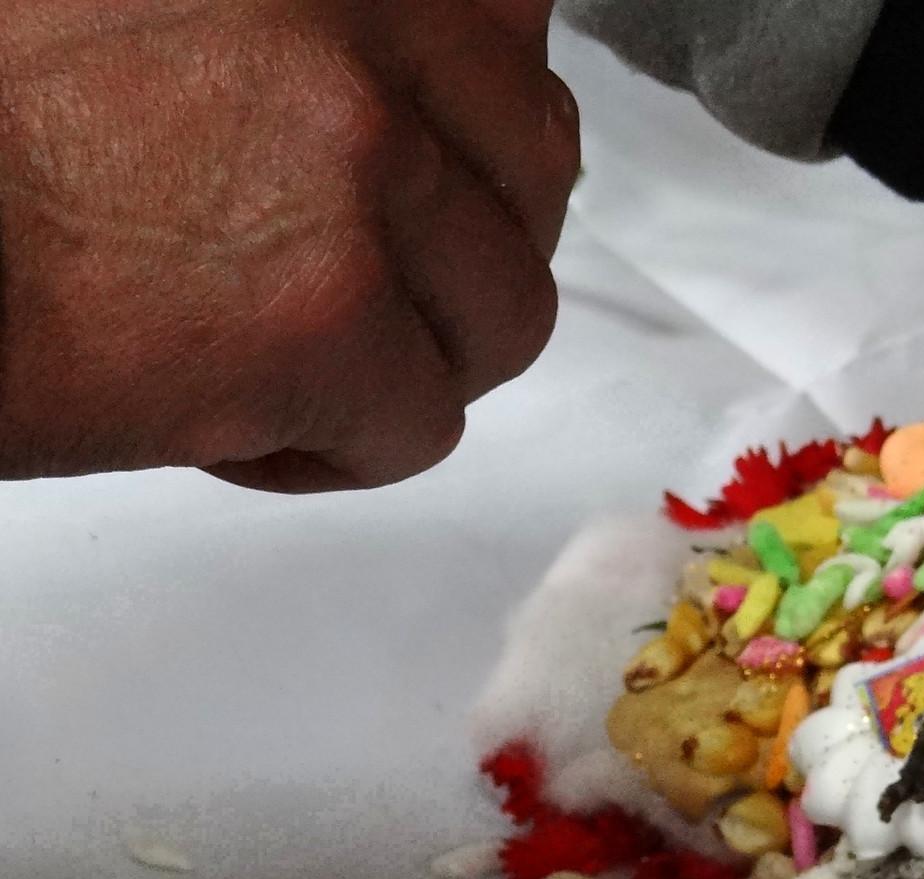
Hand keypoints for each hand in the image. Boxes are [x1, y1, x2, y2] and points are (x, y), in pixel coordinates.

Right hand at [0, 0, 578, 489]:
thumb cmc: (4, 126)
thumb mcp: (186, 13)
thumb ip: (329, 29)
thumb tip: (467, 62)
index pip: (509, 39)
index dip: (480, 130)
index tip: (431, 171)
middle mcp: (366, 35)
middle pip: (532, 181)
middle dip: (457, 255)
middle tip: (348, 284)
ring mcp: (360, 179)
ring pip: (501, 318)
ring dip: (404, 358)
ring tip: (272, 350)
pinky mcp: (335, 324)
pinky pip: (424, 429)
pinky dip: (333, 452)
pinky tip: (228, 418)